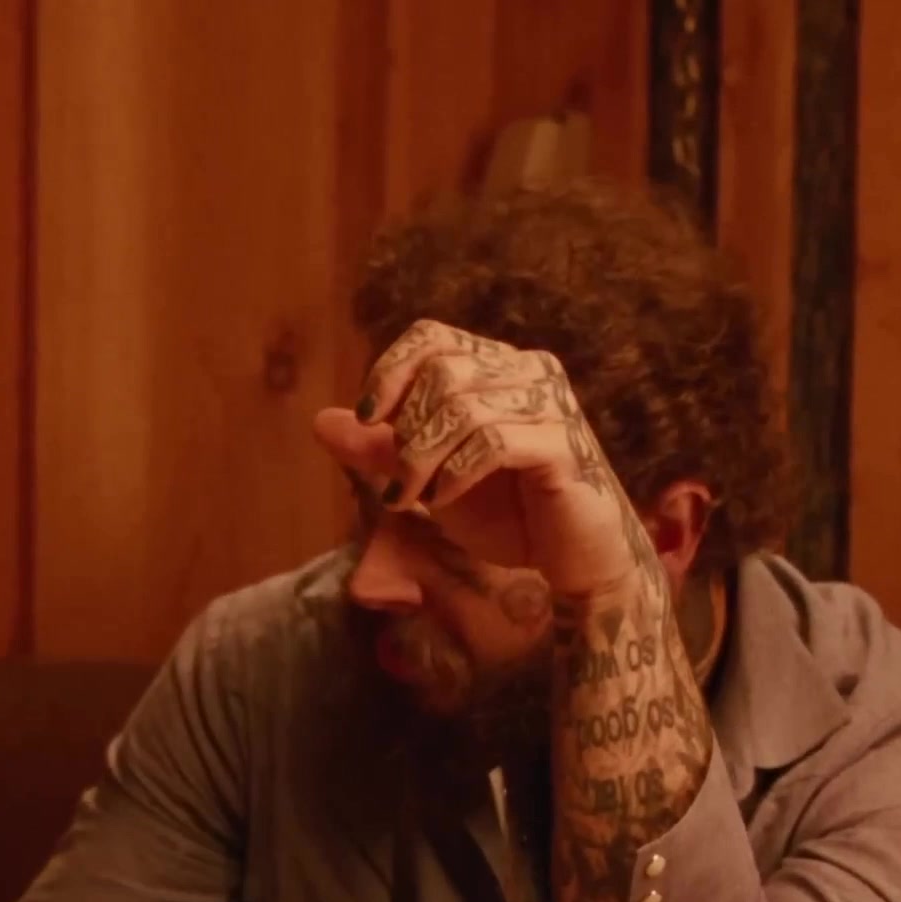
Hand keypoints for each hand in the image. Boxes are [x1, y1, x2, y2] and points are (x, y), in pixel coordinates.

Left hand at [313, 319, 645, 598]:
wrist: (577, 564)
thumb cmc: (512, 517)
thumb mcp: (432, 482)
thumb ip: (383, 451)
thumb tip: (323, 421)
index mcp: (500, 368)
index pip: (432, 337)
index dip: (390, 370)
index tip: (368, 418)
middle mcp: (531, 373)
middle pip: (442, 371)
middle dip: (405, 430)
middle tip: (397, 484)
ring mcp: (552, 406)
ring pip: (463, 405)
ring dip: (422, 458)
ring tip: (411, 499)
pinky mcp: (565, 446)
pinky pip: (494, 441)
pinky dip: (456, 473)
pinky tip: (444, 501)